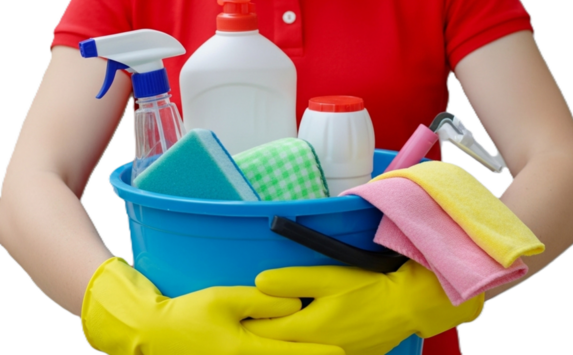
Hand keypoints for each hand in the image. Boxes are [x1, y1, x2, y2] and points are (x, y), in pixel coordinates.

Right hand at [81, 257, 344, 354]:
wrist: (154, 336)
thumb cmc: (189, 314)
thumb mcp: (226, 299)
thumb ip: (262, 301)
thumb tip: (295, 304)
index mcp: (245, 349)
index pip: (291, 353)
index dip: (318, 354)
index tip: (341, 352)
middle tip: (340, 352)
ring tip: (319, 352)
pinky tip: (287, 351)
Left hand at [243, 260, 482, 354]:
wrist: (406, 307)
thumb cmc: (367, 288)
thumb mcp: (328, 277)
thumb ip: (291, 280)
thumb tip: (258, 282)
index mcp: (307, 330)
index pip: (264, 331)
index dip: (250, 321)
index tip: (241, 312)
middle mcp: (315, 350)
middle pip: (276, 347)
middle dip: (263, 333)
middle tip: (253, 320)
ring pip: (296, 352)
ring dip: (284, 341)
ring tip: (277, 325)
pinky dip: (304, 346)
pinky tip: (306, 333)